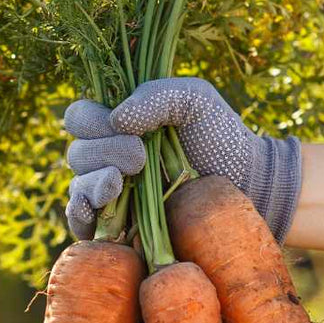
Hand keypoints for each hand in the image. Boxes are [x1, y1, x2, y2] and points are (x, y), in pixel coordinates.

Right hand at [64, 77, 301, 240]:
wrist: (246, 183)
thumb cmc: (220, 136)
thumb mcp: (195, 100)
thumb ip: (156, 95)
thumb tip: (116, 119)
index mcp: (118, 123)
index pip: (79, 118)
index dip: (93, 121)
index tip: (128, 128)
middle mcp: (108, 156)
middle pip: (77, 153)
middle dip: (104, 152)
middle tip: (140, 157)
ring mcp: (112, 193)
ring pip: (78, 187)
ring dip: (94, 184)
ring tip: (120, 183)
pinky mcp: (118, 227)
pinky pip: (82, 223)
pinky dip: (80, 217)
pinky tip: (94, 212)